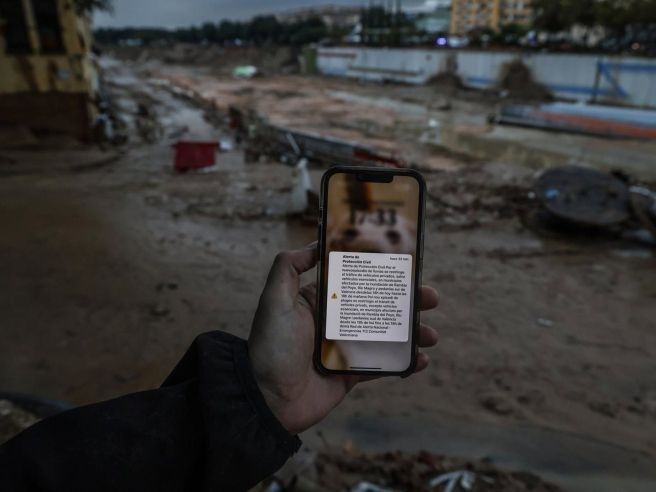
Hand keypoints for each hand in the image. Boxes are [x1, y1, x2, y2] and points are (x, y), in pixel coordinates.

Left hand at [248, 243, 438, 433]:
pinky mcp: (351, 373)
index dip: (381, 272)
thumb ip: (290, 266)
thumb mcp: (275, 299)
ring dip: (412, 333)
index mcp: (319, 300)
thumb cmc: (271, 347)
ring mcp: (345, 348)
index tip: (406, 265)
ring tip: (431, 334)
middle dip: (407, 301)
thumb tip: (318, 242)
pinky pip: (383, 365)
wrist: (267, 400)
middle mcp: (334, 321)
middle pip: (378, 305)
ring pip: (386, 335)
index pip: (356, 280)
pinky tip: (422, 359)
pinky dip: (404, 363)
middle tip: (431, 298)